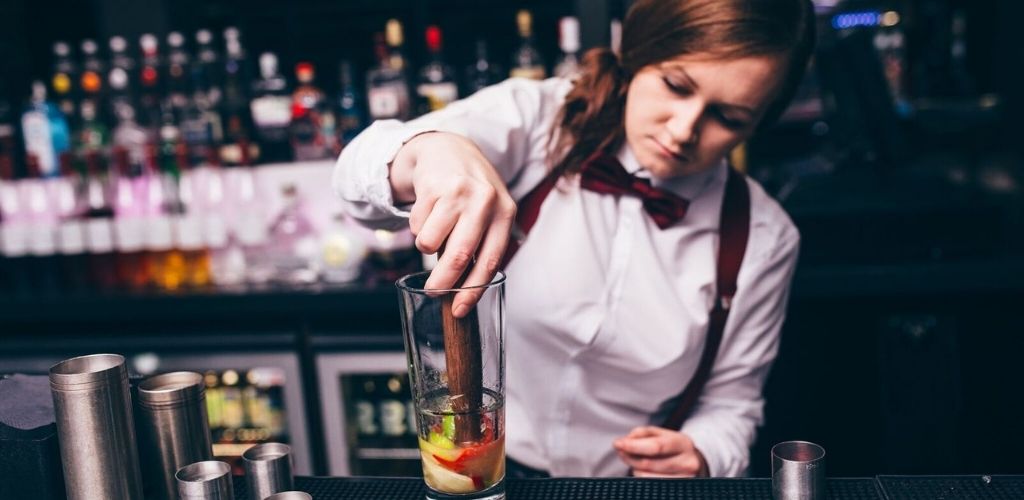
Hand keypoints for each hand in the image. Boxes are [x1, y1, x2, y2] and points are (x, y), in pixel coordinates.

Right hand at [391, 132, 516, 316]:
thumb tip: (463, 290)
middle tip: (434, 292)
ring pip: (429, 243)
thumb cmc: (471, 191)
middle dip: (442, 282)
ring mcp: (458, 193)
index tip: (460, 310)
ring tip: (434, 232)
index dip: (473, 290)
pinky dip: (417, 227)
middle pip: (458, 256)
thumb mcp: (490, 212)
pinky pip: (416, 225)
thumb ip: (482, 243)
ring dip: (426, 246)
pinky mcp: (433, 186)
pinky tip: (428, 210)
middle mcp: (485, 202)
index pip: (490, 260)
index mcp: (505, 213)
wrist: (448, 150)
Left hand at [612, 426, 709, 477]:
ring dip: (635, 468)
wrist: (693, 463)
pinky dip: (642, 477)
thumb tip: (625, 441)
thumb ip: (642, 434)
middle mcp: (688, 463)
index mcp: (683, 444)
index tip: (618, 443)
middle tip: (621, 450)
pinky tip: (644, 471)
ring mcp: (685, 480)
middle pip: (649, 464)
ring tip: (636, 460)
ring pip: (646, 477)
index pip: (656, 446)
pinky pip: (650, 485)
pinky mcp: (678, 490)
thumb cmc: (672, 447)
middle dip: (629, 457)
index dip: (634, 446)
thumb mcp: (661, 434)